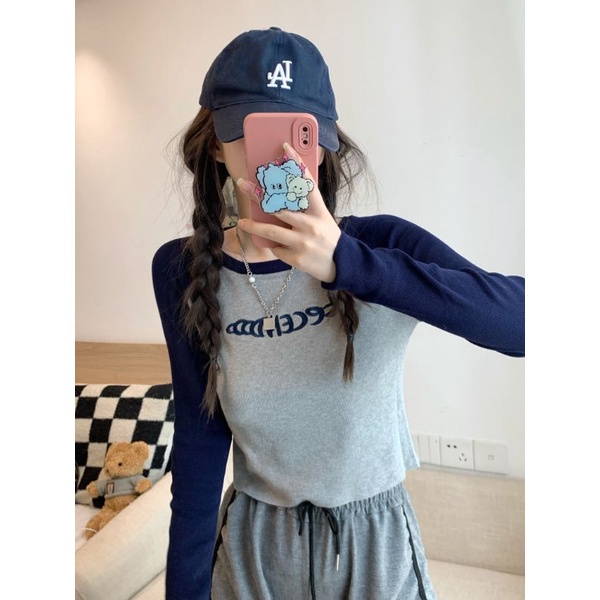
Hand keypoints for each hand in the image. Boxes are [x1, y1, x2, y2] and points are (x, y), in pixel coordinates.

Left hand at [236, 142, 340, 282]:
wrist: (341, 264)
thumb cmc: (327, 238)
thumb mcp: (322, 218)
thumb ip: (304, 209)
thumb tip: (278, 198)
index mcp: (319, 211)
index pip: (306, 183)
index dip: (296, 164)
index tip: (285, 147)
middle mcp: (311, 225)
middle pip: (279, 206)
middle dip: (258, 194)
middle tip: (242, 184)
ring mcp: (303, 242)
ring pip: (272, 230)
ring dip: (254, 226)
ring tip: (242, 222)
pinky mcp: (296, 258)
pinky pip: (276, 248)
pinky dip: (274, 246)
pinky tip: (275, 245)